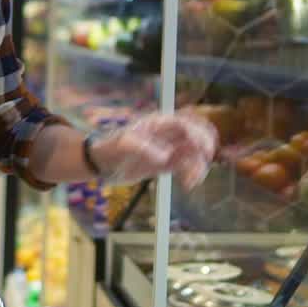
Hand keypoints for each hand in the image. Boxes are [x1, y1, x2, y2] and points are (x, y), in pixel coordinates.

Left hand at [89, 111, 218, 190]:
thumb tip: (164, 157)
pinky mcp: (167, 164)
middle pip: (198, 132)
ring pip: (195, 151)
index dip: (197, 133)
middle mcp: (167, 134)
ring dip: (200, 164)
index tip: (201, 148)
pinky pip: (187, 165)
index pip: (186, 122)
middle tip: (205, 158)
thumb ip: (142, 148)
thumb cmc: (109, 148)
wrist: (101, 164)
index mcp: (158, 123)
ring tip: (191, 181)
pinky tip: (188, 185)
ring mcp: (168, 148)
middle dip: (206, 143)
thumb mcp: (122, 146)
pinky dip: (193, 173)